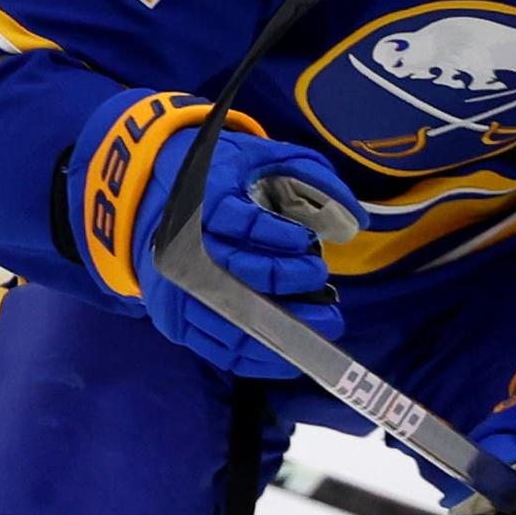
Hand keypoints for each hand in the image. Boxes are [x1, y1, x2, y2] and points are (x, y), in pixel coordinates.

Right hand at [71, 89, 352, 379]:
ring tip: (325, 321)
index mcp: (197, 200)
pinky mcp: (176, 320)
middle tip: (323, 280)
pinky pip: (218, 349)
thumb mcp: (263, 158)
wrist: (159, 196)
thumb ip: (310, 177)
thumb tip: (356, 223)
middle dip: (286, 278)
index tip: (306, 240)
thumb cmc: (224, 180)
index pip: (237, 220)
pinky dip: (259, 356)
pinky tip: (293, 352)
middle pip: (236, 270)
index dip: (275, 234)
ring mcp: (175, 290)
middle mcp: (180, 248)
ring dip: (283, 323)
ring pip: (230, 316)